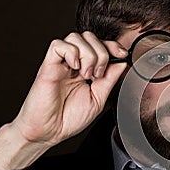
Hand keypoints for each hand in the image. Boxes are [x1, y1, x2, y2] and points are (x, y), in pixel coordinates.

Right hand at [11, 31, 126, 148]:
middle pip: (89, 37)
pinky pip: (57, 45)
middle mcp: (73, 64)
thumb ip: (110, 80)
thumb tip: (122, 63)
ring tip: (85, 75)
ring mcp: (61, 64)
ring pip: (76, 38)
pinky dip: (71, 53)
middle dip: (101, 52)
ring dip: (88, 54)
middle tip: (98, 75)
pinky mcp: (48, 67)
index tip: (122, 54)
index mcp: (86, 70)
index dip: (112, 45)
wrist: (50, 132)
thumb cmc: (70, 118)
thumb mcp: (98, 99)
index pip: (100, 46)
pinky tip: (75, 68)